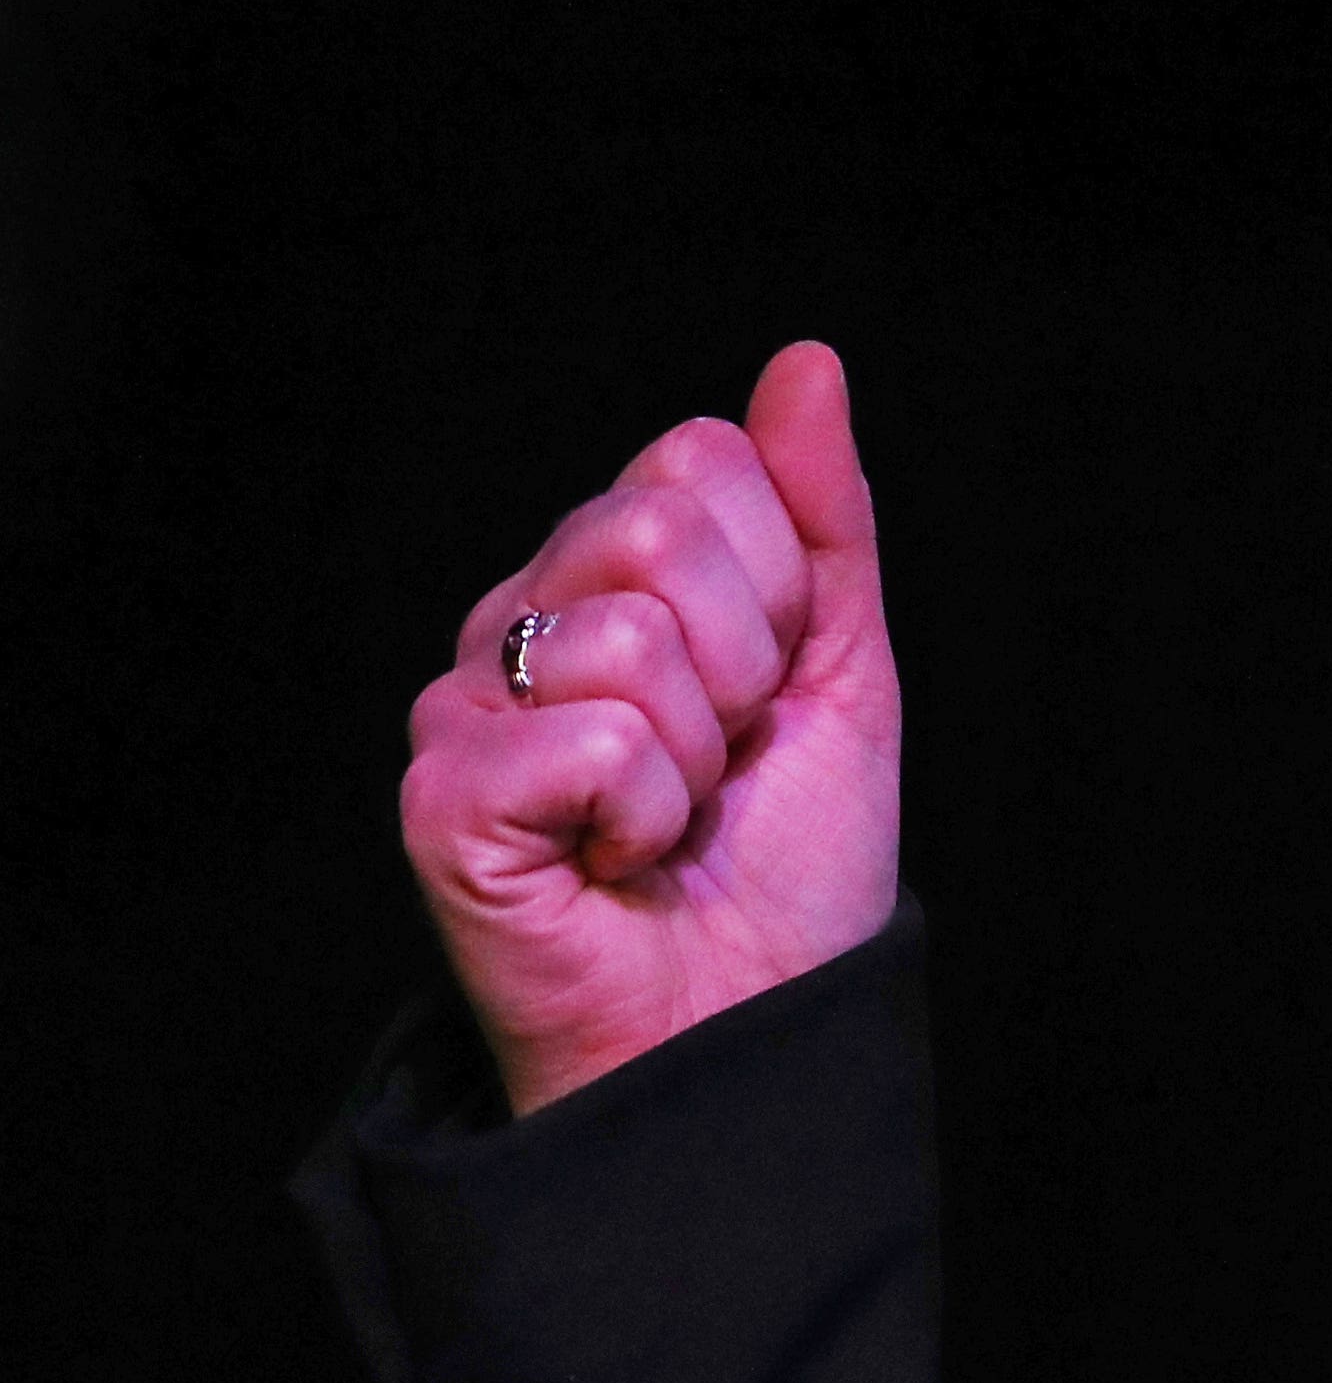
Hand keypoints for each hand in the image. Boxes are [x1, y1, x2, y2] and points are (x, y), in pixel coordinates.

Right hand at [402, 342, 901, 1114]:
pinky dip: (641, 815)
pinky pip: (587, 738)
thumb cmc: (790, 863)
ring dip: (696, 752)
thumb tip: (806, 361)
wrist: (760, 1021)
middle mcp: (518, 621)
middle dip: (744, 664)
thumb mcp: (841, 671)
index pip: (696, 465)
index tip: (773, 691)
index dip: (780, 587)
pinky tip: (615, 860)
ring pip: (624, 636)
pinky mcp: (439, 797)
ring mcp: (463, 706)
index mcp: (607, 578)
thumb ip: (823, 517)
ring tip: (670, 820)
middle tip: (725, 762)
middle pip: (656, 530)